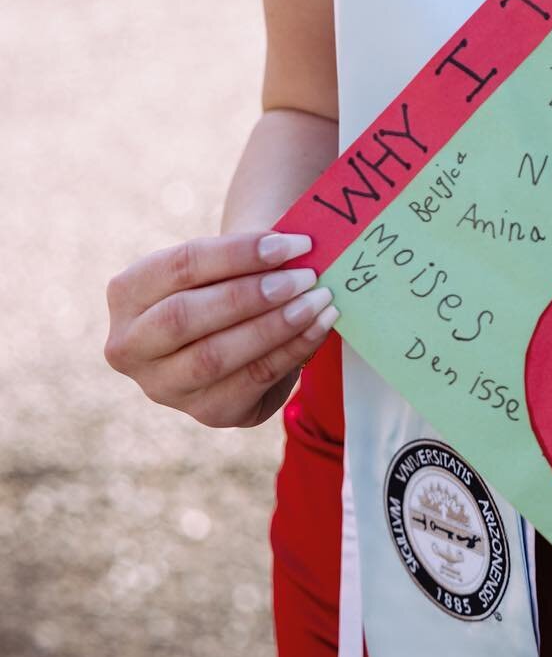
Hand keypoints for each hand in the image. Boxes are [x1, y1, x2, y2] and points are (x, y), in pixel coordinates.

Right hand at [104, 231, 337, 428]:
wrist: (236, 323)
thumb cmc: (230, 278)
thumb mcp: (227, 260)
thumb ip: (252, 251)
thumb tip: (300, 245)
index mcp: (127, 293)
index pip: (179, 266)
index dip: (237, 253)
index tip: (290, 243)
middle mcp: (130, 346)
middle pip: (184, 316)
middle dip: (250, 294)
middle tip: (304, 275)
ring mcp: (164, 387)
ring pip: (214, 357)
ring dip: (275, 326)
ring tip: (318, 299)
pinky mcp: (206, 413)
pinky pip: (251, 381)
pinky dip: (292, 349)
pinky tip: (321, 325)